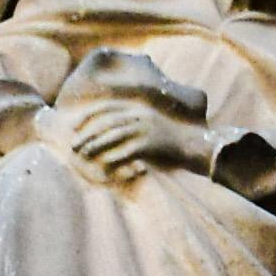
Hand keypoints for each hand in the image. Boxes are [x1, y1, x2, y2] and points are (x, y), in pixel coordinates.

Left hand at [51, 91, 206, 178]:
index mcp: (142, 111)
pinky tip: (102, 165)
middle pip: (108, 122)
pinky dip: (113, 157)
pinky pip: (127, 150)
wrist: (202, 149)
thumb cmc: (179, 145)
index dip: (91, 117)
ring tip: (80, 153)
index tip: (76, 125)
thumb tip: (121, 139)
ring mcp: (148, 129)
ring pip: (114, 134)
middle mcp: (143, 116)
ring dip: (95, 144)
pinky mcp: (153, 143)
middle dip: (88, 132)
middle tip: (73, 142)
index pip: (110, 110)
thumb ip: (139, 131)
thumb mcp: (157, 131)